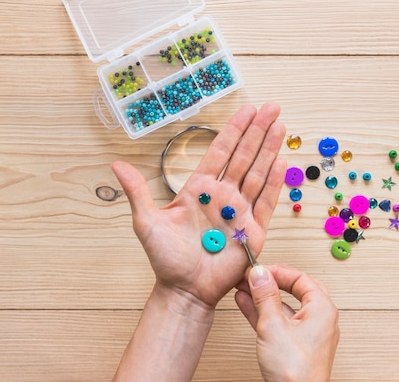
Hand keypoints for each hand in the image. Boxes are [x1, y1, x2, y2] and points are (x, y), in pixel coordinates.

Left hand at [112, 103, 286, 307]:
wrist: (184, 289)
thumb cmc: (165, 258)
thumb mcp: (146, 222)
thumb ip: (137, 191)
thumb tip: (117, 164)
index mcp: (199, 188)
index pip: (220, 151)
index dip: (234, 130)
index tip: (247, 110)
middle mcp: (223, 195)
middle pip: (244, 155)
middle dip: (258, 131)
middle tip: (271, 108)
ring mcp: (240, 210)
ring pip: (258, 172)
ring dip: (270, 148)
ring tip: (280, 126)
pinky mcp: (253, 229)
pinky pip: (266, 201)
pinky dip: (275, 181)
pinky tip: (282, 161)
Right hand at [235, 265, 339, 381]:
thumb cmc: (296, 372)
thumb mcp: (273, 326)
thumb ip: (265, 297)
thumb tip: (260, 274)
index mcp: (322, 309)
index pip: (300, 278)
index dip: (277, 271)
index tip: (258, 270)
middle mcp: (320, 319)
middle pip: (295, 290)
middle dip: (271, 282)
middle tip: (254, 276)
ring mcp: (309, 334)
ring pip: (285, 307)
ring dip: (264, 297)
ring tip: (244, 288)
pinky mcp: (297, 346)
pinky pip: (281, 322)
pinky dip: (264, 313)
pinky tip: (247, 305)